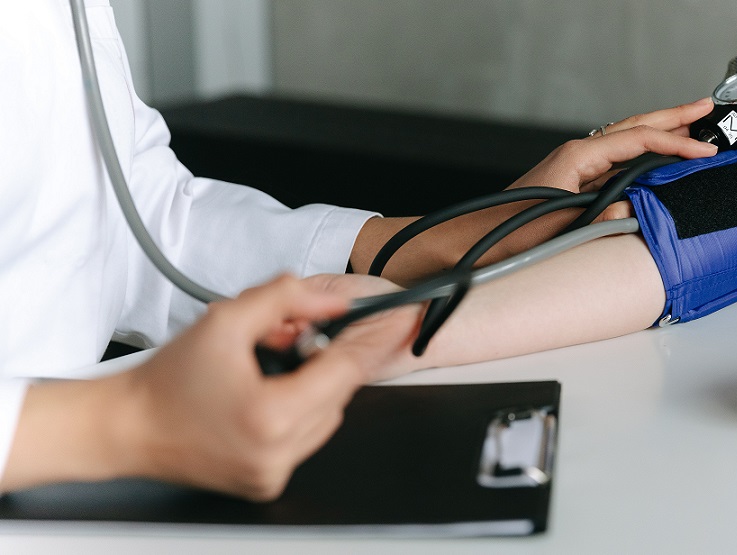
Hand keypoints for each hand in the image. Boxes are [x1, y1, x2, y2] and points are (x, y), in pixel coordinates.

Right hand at [119, 274, 419, 499]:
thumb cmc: (167, 380)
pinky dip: (297, 414)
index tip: (401, 318)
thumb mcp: (226, 320)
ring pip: (327, 417)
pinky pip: (305, 439)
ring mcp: (274, 473)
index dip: (373, 338)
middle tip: (285, 343)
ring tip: (265, 373)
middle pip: (338, 393)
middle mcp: (279, 452)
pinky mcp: (267, 483)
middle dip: (321, 361)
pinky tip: (262, 399)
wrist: (127, 427)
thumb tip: (333, 302)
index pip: (346, 370)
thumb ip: (285, 299)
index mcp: (272, 415)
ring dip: (311, 389)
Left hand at [350, 99, 717, 282]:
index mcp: (575, 158)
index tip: (705, 150)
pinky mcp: (572, 180)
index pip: (636, 141)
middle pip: (633, 128)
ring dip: (658, 131)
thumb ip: (598, 219)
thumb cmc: (506, 235)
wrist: (470, 241)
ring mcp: (573, 166)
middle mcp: (576, 155)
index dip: (674, 144)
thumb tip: (632, 212)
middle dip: (671, 117)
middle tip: (706, 107)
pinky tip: (653, 158)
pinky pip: (616, 158)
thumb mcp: (558, 229)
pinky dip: (641, 151)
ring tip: (689, 124)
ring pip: (625, 140)